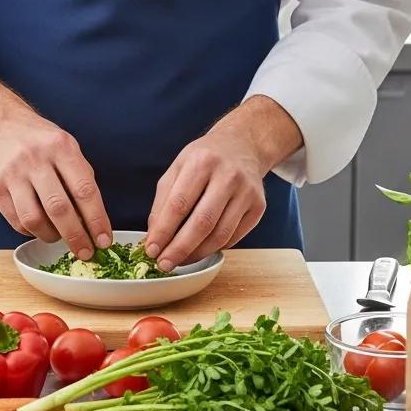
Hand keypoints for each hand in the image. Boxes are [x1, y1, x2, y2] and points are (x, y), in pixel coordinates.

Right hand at [0, 75, 111, 256]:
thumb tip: (93, 224)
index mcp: (61, 147)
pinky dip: (32, 231)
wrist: (2, 128)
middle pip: (59, 208)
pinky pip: (17, 221)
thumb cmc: (43, 144)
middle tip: (86, 252)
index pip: (84, 190)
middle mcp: (35, 159)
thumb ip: (81, 181)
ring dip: (52, 236)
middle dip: (76, 236)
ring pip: (34, 219)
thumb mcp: (69, 149)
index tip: (104, 241)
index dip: (96, 220)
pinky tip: (41, 226)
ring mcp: (12, 174)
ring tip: (60, 237)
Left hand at [145, 96, 302, 269]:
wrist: (243, 145)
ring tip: (180, 260)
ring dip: (196, 253)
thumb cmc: (204, 159)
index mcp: (202, 162)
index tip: (151, 250)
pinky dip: (214, 247)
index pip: (179, 204)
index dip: (164, 231)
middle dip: (180, 249)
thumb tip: (155, 238)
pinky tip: (200, 249)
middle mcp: (228, 176)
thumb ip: (163, 201)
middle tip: (164, 265)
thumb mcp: (177, 168)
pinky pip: (233, 237)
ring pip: (220, 235)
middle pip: (202, 223)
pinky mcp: (258, 207)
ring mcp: (247, 192)